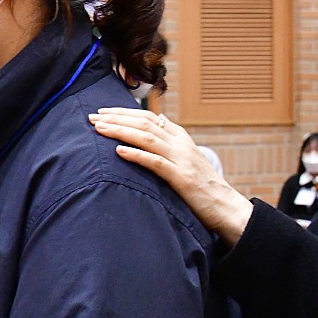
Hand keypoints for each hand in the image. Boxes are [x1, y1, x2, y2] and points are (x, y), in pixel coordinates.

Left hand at [88, 108, 254, 246]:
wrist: (225, 206)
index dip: (124, 112)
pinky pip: (155, 163)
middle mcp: (180, 144)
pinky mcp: (181, 178)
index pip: (148, 116)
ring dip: (121, 131)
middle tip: (92, 117)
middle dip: (116, 118)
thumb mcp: (188, 155)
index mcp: (180, 137)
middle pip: (144, 123)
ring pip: (147, 138)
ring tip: (100, 128)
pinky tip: (119, 151)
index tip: (102, 111)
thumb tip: (160, 118)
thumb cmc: (202, 184)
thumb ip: (173, 137)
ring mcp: (181, 159)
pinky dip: (136, 155)